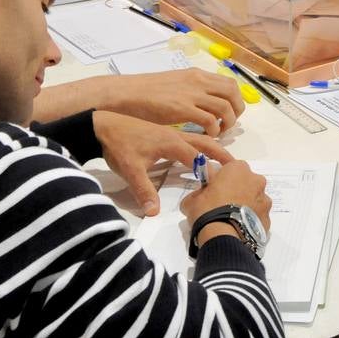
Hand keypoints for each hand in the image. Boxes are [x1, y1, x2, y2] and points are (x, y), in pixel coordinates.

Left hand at [93, 111, 231, 215]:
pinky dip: (202, 143)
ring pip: (199, 138)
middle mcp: (175, 136)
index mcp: (171, 143)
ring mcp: (171, 132)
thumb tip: (154, 212)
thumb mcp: (130, 169)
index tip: (221, 183)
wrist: (102, 125)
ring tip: (226, 160)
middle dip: (220, 155)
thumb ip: (144, 191)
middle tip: (236, 167)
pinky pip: (190, 137)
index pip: (197, 157)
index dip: (209, 170)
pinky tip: (202, 151)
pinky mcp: (165, 132)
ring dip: (214, 147)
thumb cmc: (118, 145)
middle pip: (204, 143)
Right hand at [105, 71, 243, 137]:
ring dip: (227, 123)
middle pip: (232, 93)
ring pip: (225, 107)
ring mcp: (191, 94)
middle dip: (236, 111)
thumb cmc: (146, 92)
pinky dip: (214, 131)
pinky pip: (210, 120)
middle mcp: (198, 81)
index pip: (230, 83)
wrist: (127, 93)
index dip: (235, 100)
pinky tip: (206, 136)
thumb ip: (191, 90)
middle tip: (228, 125)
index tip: (230, 113)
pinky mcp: (182, 108)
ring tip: (218, 133)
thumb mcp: (175, 84)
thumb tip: (204, 102)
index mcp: (196, 75)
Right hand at [180, 159, 271, 244]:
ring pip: (255, 200)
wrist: (222, 236)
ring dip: (246, 206)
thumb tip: (201, 197)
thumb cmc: (207, 210)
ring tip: (233, 219)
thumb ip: (200, 192)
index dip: (223, 178)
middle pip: (247, 182)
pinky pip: (258, 216)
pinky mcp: (268, 219)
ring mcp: (264, 200)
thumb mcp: (193, 198)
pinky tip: (240, 228)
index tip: (216, 188)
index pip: (231, 168)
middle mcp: (256, 180)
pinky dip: (251, 220)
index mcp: (238, 168)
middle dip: (238, 191)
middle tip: (224, 204)